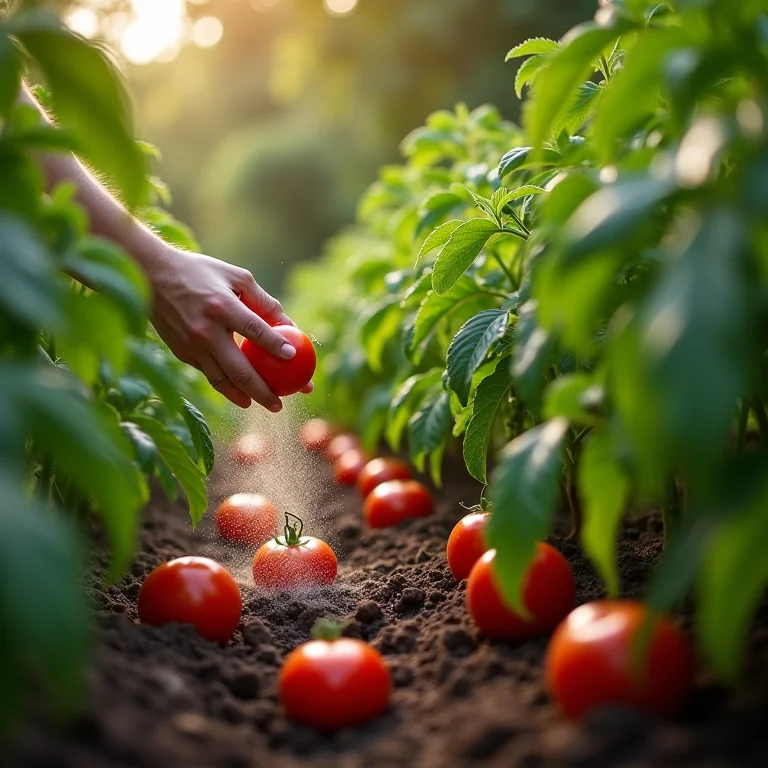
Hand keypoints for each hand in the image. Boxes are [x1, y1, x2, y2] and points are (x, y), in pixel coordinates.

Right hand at [146, 247, 312, 409]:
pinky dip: (227, 385)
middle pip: (239, 370)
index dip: (275, 345)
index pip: (255, 331)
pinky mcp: (181, 353)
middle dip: (263, 392)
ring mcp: (191, 345)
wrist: (150, 275)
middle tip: (280, 404)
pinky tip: (241, 391)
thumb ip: (262, 301)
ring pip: (222, 381)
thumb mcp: (235, 276)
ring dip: (244, 397)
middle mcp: (205, 330)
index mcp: (221, 306)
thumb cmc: (200, 272)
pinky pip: (209, 373)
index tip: (293, 358)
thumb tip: (288, 325)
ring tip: (263, 405)